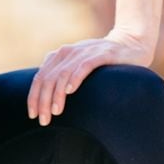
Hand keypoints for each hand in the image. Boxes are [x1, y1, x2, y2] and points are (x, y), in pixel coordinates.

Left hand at [27, 28, 154, 125]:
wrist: (131, 44)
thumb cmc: (103, 63)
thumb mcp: (78, 68)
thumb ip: (63, 78)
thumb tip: (46, 103)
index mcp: (60, 56)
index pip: (40, 78)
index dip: (33, 97)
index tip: (32, 115)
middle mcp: (69, 52)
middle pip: (48, 78)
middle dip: (43, 101)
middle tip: (44, 120)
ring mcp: (85, 51)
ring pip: (63, 74)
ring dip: (57, 94)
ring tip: (56, 111)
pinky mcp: (101, 54)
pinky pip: (84, 66)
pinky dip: (75, 78)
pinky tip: (70, 91)